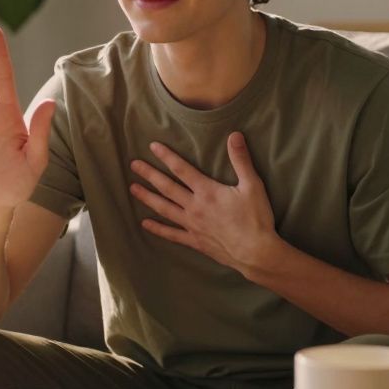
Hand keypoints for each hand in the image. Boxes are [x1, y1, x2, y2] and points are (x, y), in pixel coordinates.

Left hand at [129, 132, 280, 277]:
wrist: (256, 252)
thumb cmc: (256, 218)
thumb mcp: (252, 185)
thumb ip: (241, 160)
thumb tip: (235, 135)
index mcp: (207, 191)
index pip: (182, 169)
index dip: (166, 156)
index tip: (152, 146)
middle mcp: (195, 207)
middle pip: (167, 187)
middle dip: (149, 174)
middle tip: (133, 165)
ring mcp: (192, 225)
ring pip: (164, 209)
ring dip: (147, 198)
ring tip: (132, 189)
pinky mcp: (195, 241)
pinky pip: (172, 234)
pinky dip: (158, 229)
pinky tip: (145, 224)